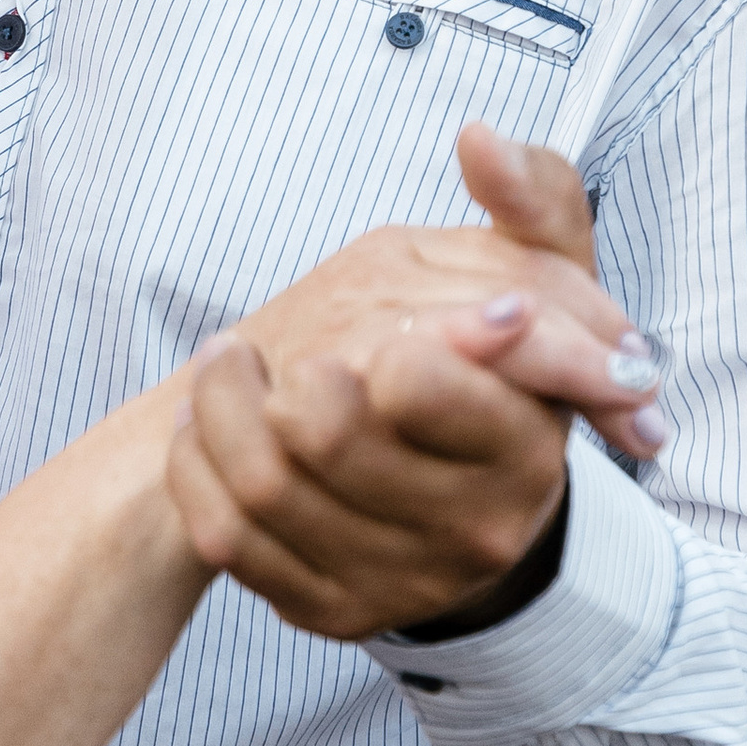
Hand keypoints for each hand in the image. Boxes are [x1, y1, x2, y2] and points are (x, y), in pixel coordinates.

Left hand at [169, 127, 659, 640]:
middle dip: (285, 368)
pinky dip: (199, 468)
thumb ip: (536, 201)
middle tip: (276, 339)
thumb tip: (480, 139)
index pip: (420, 384)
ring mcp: (395, 579)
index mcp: (525, 449)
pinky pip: (227, 536)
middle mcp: (468, 531)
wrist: (473, 498)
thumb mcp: (547, 283)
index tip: (380, 327)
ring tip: (226, 361)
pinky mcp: (328, 606)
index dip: (380, 342)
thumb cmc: (505, 375)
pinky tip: (208, 426)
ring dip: (222, 404)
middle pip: (328, 435)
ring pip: (263, 485)